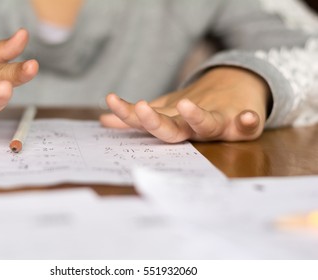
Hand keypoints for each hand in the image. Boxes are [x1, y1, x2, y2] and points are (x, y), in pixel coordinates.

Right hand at [100, 67, 270, 141]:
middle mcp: (191, 130)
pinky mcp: (243, 122)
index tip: (110, 100)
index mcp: (171, 126)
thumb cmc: (194, 111)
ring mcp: (218, 125)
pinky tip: (247, 116)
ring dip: (196, 117)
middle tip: (139, 107)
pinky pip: (246, 126)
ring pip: (205, 125)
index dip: (127, 114)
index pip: (145, 122)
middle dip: (154, 121)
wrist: (233, 100)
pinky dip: (247, 123)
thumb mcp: (165, 112)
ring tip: (183, 103)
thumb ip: (137, 120)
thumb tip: (103, 121)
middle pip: (171, 129)